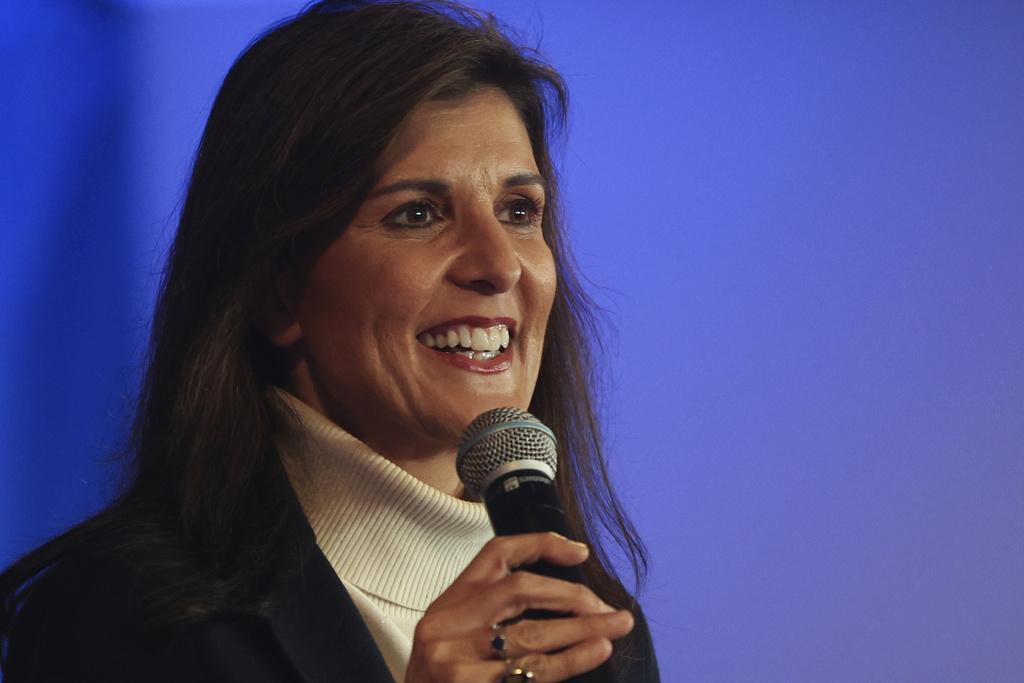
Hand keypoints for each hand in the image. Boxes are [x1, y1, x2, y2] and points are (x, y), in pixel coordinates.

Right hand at [404, 532, 633, 682]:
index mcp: (448, 603)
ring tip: (615, 628)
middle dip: (573, 596)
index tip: (581, 553)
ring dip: (581, 632)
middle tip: (610, 608)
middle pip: (521, 591)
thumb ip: (489, 613)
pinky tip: (592, 654)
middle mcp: (449, 626)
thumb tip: (563, 598)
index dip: (542, 545)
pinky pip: (530, 674)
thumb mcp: (454, 634)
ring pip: (533, 636)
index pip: (496, 554)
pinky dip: (567, 663)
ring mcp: (457, 661)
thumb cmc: (443, 679)